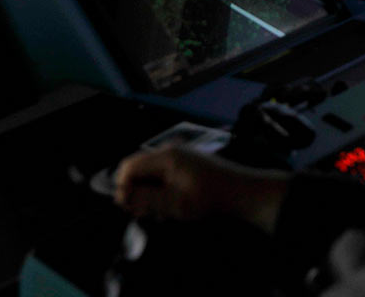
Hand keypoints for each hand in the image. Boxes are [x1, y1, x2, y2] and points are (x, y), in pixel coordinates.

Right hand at [114, 147, 289, 231]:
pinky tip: (172, 206)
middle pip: (138, 171)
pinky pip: (163, 177)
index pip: (129, 166)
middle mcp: (170, 151)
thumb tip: (122, 197)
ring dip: (150, 195)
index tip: (128, 207)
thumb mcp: (174, 203)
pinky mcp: (185, 165)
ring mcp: (179, 157)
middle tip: (147, 213)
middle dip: (137, 193)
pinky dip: (161, 192)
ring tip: (163, 211)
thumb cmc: (211, 197)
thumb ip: (145, 199)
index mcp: (166, 156)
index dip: (123, 188)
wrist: (241, 193)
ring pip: (150, 176)